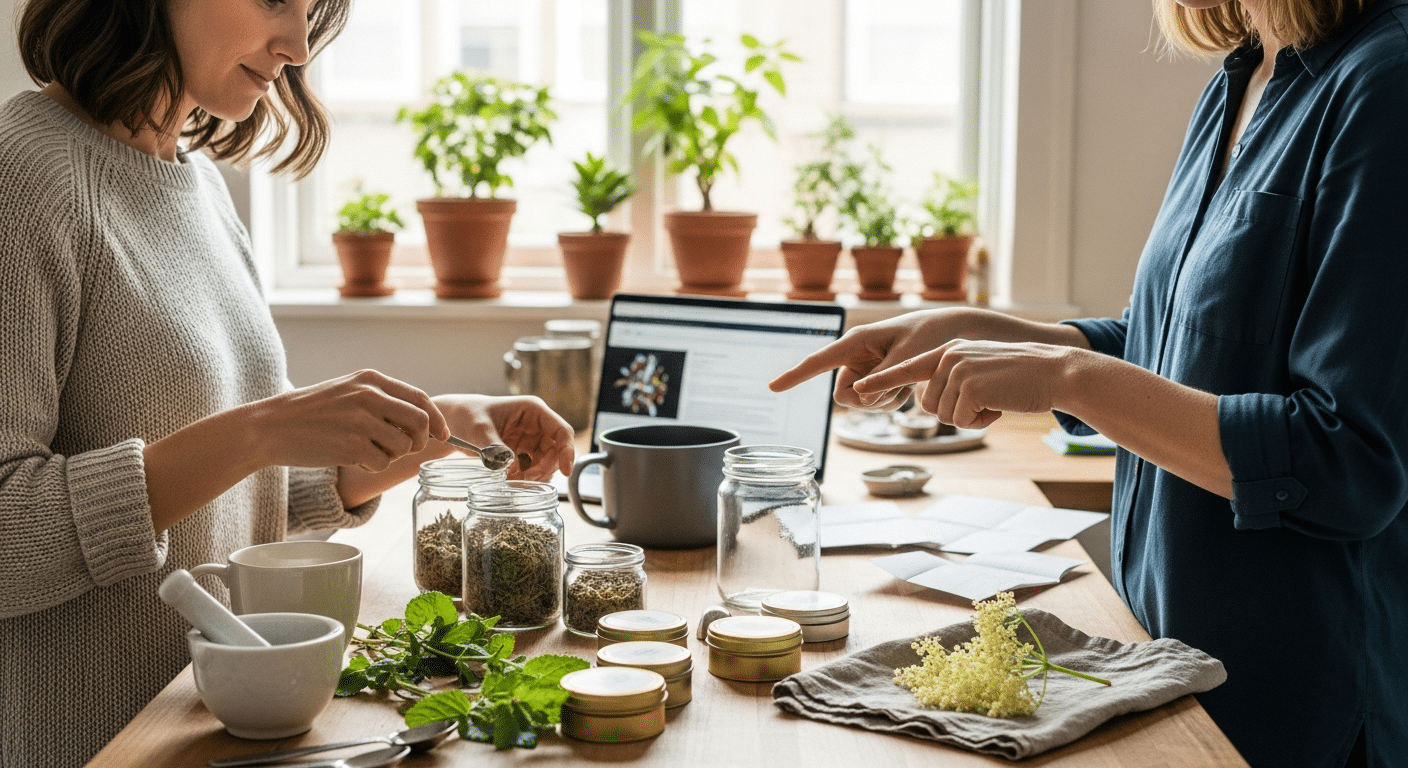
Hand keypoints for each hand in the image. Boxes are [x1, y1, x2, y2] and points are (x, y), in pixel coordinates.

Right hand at [245, 370, 448, 471]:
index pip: (420, 398)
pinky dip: (373, 465)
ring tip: (367, 450)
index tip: (442, 434)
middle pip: (420, 423)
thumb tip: (424, 421)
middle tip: (406, 449)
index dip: (436, 419)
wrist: (272, 426)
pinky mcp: (351, 446)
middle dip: (420, 441)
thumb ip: (383, 400)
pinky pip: (383, 463)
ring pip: (403, 446)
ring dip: (392, 456)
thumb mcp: (348, 391)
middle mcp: (370, 396)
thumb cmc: (312, 412)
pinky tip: (352, 457)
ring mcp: (361, 421)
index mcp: (371, 379)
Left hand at [433, 394, 574, 480]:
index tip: (566, 471)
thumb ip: (493, 445)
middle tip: (525, 481)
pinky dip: (524, 477)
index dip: (568, 451)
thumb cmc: (466, 415)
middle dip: (544, 468)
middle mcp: (536, 424)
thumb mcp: (478, 429)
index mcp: (533, 411)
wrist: (451, 422)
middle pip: (556, 451)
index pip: (561, 431)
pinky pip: (532, 468)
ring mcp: (529, 439)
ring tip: (512, 481)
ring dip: (534, 475)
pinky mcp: (521, 451)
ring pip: (545, 462)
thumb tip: (508, 464)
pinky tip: (509, 480)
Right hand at [769, 309, 964, 409]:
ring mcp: (865, 368)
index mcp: (857, 341)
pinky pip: (873, 402)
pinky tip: (908, 386)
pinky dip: (890, 400)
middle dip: (867, 400)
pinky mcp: (876, 378)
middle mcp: (857, 355)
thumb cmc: (931, 337)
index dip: (794, 376)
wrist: (955, 333)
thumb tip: (856, 399)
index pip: (818, 361)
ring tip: (907, 383)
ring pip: (859, 402)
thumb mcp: (908, 358)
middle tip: (896, 389)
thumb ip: (882, 380)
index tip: (772, 388)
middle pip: (843, 394)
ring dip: (883, 401)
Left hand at [855, 340, 1077, 428]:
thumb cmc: (1019, 377)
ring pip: (944, 415)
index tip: (857, 389)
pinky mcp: (970, 385)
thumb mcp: (980, 369)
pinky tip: (999, 406)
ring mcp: (957, 369)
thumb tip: (930, 401)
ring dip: (970, 418)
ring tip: (994, 400)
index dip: (881, 382)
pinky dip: (981, 422)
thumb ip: (953, 377)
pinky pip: (962, 420)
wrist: (1053, 372)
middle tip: (986, 402)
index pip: (906, 369)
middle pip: (930, 405)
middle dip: (956, 413)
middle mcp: (948, 356)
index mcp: (948, 350)